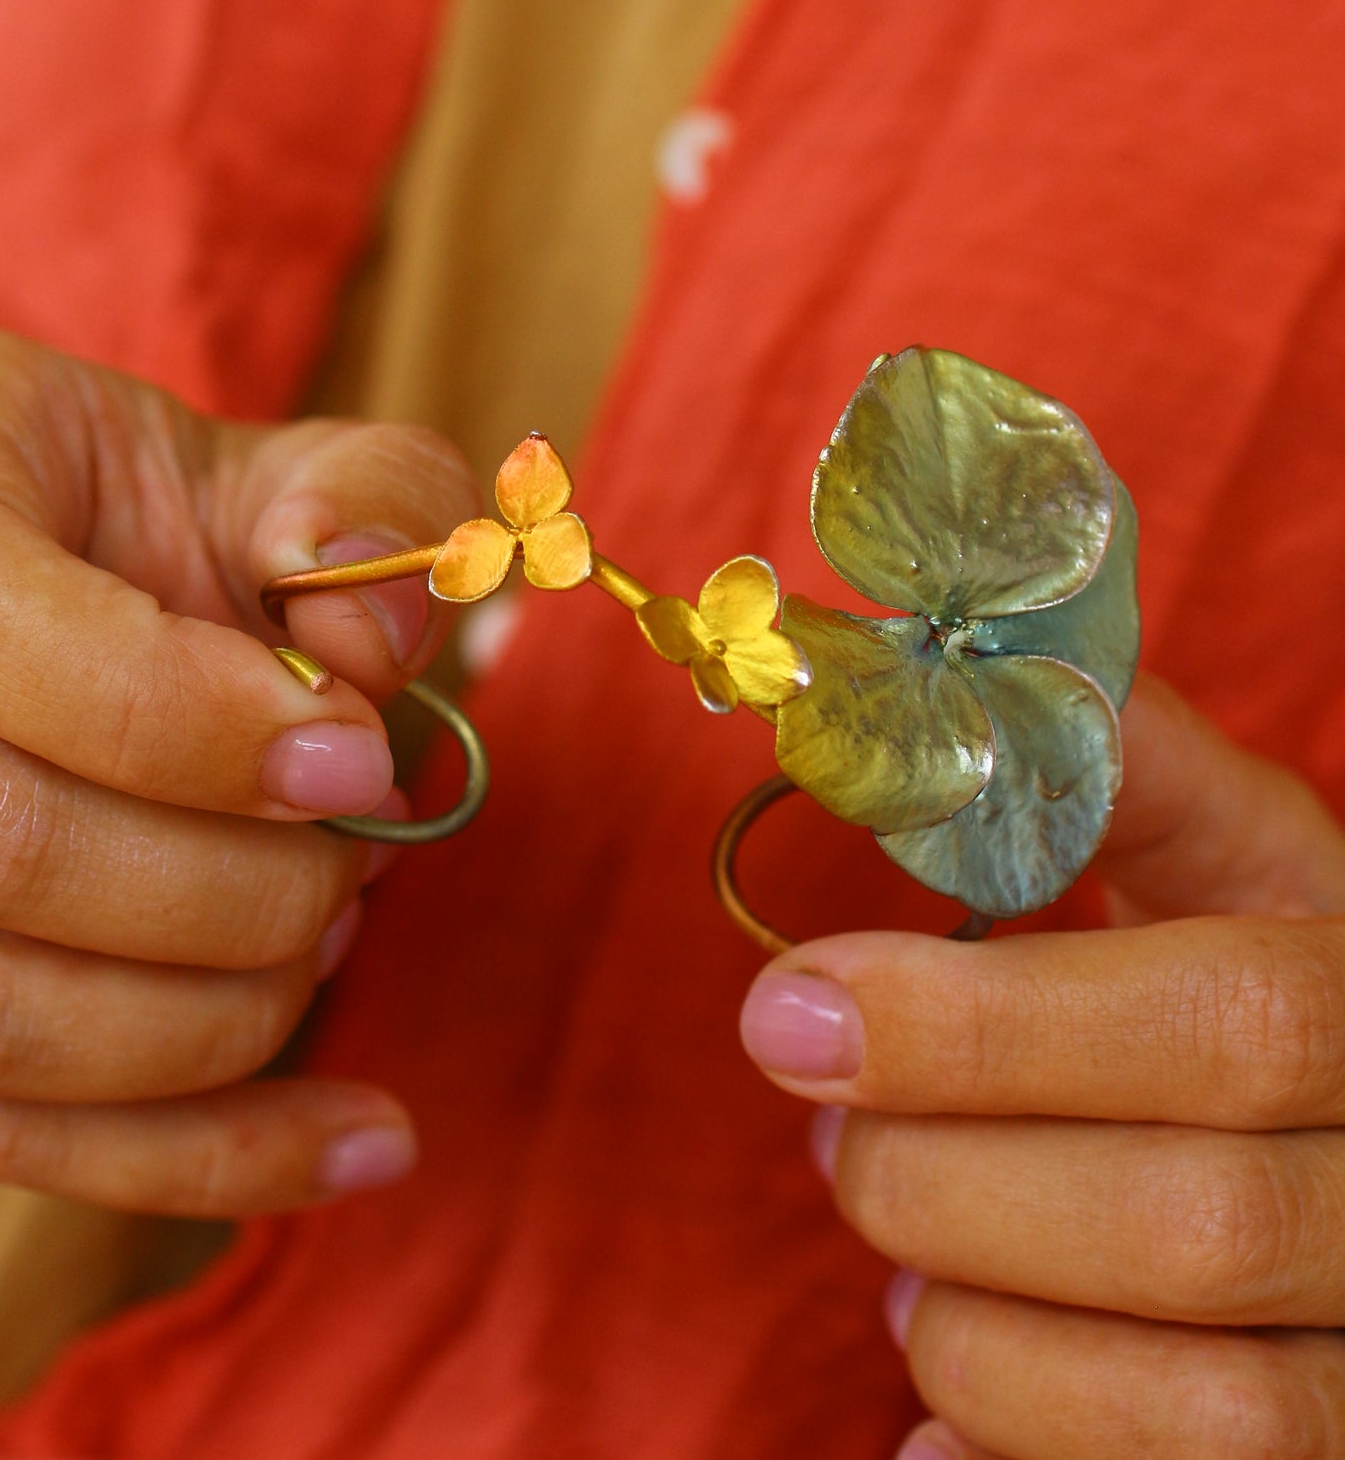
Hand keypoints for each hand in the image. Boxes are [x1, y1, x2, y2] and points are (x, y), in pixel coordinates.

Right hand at [0, 324, 473, 1215]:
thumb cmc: (106, 509)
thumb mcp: (246, 456)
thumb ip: (369, 497)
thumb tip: (381, 635)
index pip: (56, 673)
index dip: (231, 737)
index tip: (362, 759)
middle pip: (6, 855)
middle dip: (234, 884)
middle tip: (357, 847)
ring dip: (216, 1018)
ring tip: (329, 931)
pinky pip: (12, 1137)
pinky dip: (207, 1156)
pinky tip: (366, 1135)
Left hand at [739, 673, 1344, 1459]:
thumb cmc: (1268, 971)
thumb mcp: (1231, 852)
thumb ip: (1108, 764)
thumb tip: (909, 675)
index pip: (1223, 1027)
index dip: (984, 1027)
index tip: (794, 1008)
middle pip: (1191, 1226)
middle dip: (948, 1180)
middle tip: (832, 1134)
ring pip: (1193, 1410)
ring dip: (976, 1330)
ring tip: (906, 1255)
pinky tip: (932, 1416)